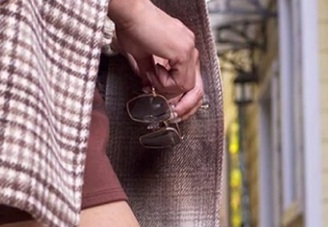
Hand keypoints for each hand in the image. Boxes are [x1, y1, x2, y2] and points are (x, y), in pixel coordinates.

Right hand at [108, 0, 204, 120]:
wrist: (130, 14)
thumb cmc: (132, 28)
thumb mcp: (142, 57)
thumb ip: (150, 74)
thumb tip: (149, 87)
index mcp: (181, 47)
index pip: (191, 80)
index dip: (181, 98)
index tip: (168, 105)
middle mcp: (189, 47)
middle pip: (197, 88)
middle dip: (184, 106)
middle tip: (171, 112)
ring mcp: (188, 48)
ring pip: (186, 86)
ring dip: (165, 87)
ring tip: (152, 74)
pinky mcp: (183, 51)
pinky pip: (179, 82)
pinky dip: (164, 82)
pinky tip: (154, 69)